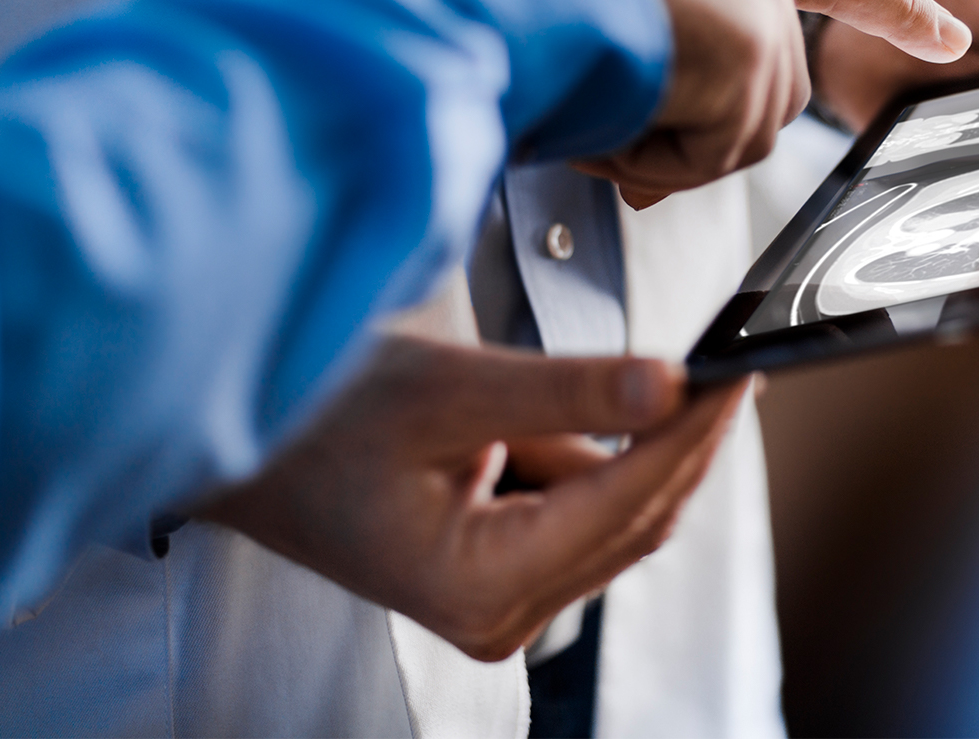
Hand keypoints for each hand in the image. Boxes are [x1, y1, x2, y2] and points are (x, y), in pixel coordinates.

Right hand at [199, 335, 747, 661]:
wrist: (238, 445)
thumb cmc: (306, 424)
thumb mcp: (444, 390)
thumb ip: (564, 393)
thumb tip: (670, 386)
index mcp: (479, 586)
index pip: (626, 503)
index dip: (694, 434)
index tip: (740, 374)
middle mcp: (497, 611)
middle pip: (634, 519)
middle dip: (686, 440)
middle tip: (732, 367)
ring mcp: (499, 596)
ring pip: (614, 514)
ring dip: (645, 445)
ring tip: (662, 372)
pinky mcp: (497, 567)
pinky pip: (580, 509)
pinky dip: (603, 454)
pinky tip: (601, 404)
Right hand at [540, 0, 970, 207]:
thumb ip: (658, 63)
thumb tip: (657, 184)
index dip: (892, 8)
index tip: (951, 37)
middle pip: (771, 93)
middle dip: (699, 133)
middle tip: (612, 129)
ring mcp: (757, 7)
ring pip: (742, 133)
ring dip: (664, 148)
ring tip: (593, 105)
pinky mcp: (747, 54)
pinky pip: (713, 155)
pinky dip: (652, 162)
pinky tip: (601, 123)